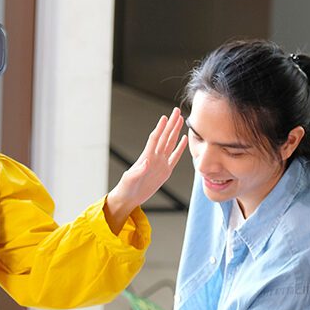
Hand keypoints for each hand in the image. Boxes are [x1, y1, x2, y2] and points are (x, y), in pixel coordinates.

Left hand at [104, 108, 187, 231]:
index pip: (155, 139)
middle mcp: (154, 157)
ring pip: (170, 143)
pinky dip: (180, 148)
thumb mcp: (130, 180)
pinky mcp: (165, 171)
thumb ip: (138, 171)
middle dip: (171, 124)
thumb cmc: (126, 188)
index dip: (160, 128)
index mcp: (146, 157)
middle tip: (176, 111)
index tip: (165, 117)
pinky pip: (175, 157)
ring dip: (175, 131)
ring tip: (181, 120)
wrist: (129, 198)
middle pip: (165, 137)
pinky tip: (184, 139)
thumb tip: (146, 162)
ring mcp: (161, 163)